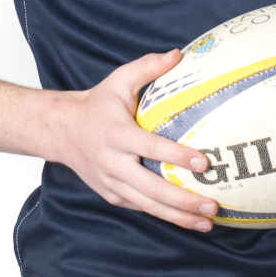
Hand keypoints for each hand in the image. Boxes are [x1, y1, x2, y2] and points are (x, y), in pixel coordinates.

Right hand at [50, 48, 218, 231]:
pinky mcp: (112, 195)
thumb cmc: (97, 104)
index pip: (150, 147)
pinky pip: (141, 207)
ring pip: (148, 205)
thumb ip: (148, 66)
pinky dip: (164, 215)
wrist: (62, 130)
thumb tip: (179, 54)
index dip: (176, 156)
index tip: (203, 163)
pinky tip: (188, 219)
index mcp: (117, 134)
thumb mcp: (119, 80)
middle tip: (213, 205)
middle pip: (152, 188)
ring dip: (179, 216)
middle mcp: (113, 163)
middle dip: (184, 200)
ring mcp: (112, 183)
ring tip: (208, 222)